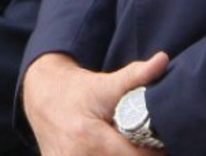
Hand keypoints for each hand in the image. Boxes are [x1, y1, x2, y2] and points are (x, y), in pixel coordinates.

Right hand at [23, 51, 169, 155]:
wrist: (43, 96)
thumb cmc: (78, 91)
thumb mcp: (106, 84)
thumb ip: (136, 75)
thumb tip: (163, 59)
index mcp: (89, 138)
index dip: (154, 153)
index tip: (163, 145)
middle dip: (137, 155)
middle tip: (146, 143)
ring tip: (128, 145)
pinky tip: (109, 150)